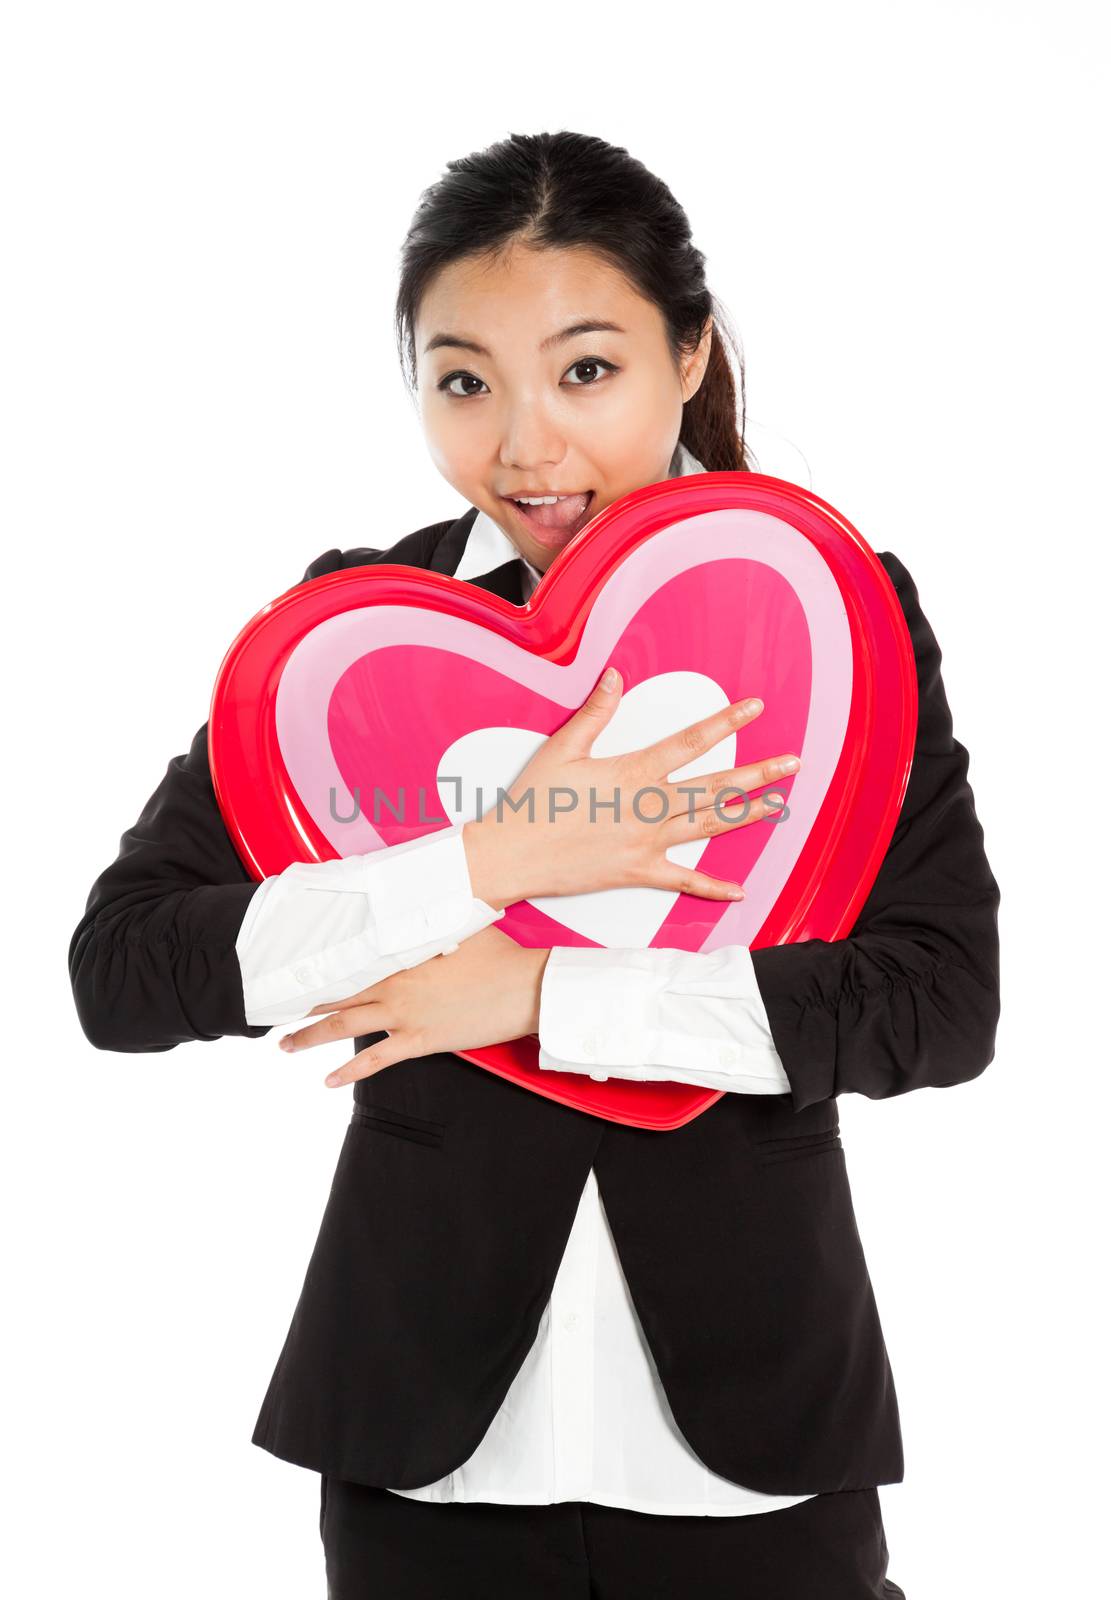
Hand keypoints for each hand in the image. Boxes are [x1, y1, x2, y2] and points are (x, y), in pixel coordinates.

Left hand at [277, 926, 549, 1088]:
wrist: (523, 987)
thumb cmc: (498, 956)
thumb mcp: (461, 927)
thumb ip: (432, 922)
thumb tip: (420, 905)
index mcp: (401, 955)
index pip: (348, 959)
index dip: (319, 965)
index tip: (294, 966)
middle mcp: (395, 985)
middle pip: (336, 993)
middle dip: (302, 1001)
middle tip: (273, 1006)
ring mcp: (405, 1015)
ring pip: (344, 1026)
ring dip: (310, 1036)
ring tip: (286, 1043)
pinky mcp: (420, 1040)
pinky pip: (376, 1061)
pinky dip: (348, 1072)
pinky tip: (328, 1081)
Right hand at [462, 668, 799, 909]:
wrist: (512, 853)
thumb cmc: (532, 801)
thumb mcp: (563, 748)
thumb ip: (596, 712)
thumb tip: (615, 675)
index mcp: (634, 772)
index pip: (691, 741)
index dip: (726, 722)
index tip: (755, 709)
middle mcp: (649, 806)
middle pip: (715, 786)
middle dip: (758, 774)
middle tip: (793, 764)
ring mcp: (648, 842)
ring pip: (709, 825)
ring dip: (747, 815)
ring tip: (779, 806)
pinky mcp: (638, 872)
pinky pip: (683, 881)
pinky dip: (712, 888)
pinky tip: (739, 891)